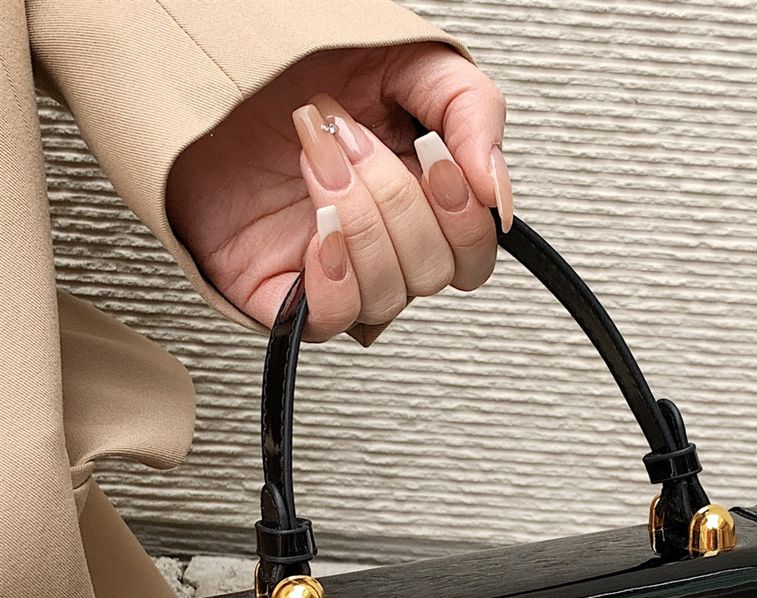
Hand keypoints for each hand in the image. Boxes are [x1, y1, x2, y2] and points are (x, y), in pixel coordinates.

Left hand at [166, 44, 512, 342]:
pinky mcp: (282, 295)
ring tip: (318, 159)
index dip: (464, 221)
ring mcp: (334, 273)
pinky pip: (330, 323)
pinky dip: (334, 281)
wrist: (205, 61)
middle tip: (350, 138)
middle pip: (434, 274)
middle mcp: (381, 245)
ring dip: (359, 222)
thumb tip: (497, 196)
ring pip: (388, 296)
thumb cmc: (296, 64)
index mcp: (420, 203)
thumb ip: (474, 113)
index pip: (473, 255)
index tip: (436, 162)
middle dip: (396, 202)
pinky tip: (318, 231)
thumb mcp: (409, 63)